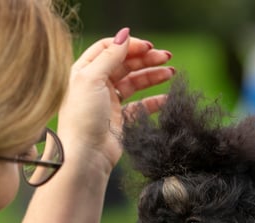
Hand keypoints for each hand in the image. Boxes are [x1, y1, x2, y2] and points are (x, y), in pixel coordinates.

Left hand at [56, 28, 173, 176]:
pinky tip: (167, 97)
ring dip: (153, 75)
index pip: (109, 48)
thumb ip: (110, 56)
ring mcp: (108, 102)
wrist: (86, 155)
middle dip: (146, 59)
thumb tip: (125, 34)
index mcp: (85, 71)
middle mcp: (96, 84)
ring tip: (171, 73)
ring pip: (134, 82)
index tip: (148, 47)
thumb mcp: (92, 79)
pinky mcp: (120, 119)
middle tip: (167, 57)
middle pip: (125, 63)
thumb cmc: (83, 117)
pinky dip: (154, 101)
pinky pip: (140, 106)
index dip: (129, 45)